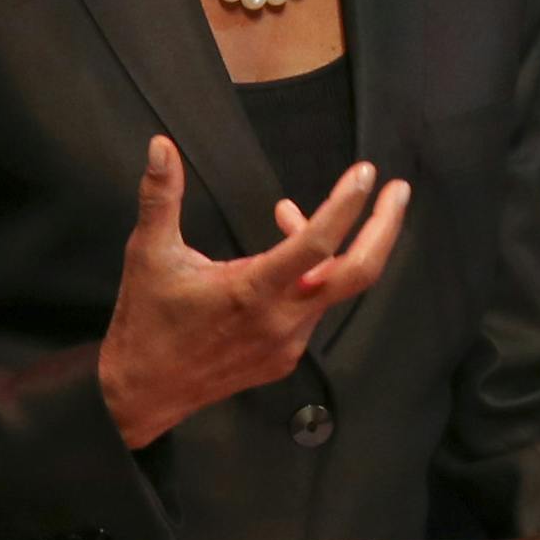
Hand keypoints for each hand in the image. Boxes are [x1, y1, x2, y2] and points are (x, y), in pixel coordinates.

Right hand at [98, 136, 410, 448]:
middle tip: (398, 190)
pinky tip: (282, 257)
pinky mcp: (285, 357)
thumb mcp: (149, 253)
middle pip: (357, 273)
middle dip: (384, 228)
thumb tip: (161, 146)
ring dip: (329, 246)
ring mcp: (287, 342)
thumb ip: (160, 197)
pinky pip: (314, 307)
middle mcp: (280, 320)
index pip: (316, 244)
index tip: (365, 173)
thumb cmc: (145, 319)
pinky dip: (311, 275)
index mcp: (250, 291)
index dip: (345, 206)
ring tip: (289, 213)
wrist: (141, 394)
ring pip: (331, 287)